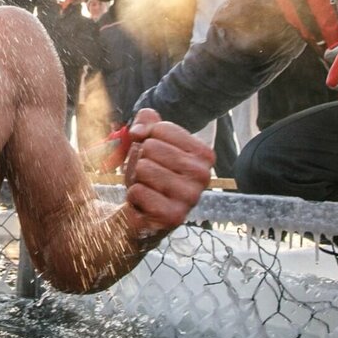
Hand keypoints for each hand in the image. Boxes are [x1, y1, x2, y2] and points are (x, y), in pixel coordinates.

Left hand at [122, 108, 213, 242]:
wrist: (143, 210)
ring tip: (146, 187)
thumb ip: (145, 121)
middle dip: (140, 160)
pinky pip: (138, 191)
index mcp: (203, 154)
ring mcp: (190, 197)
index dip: (146, 139)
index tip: (153, 155)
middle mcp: (203, 175)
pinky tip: (144, 203)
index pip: (162, 129)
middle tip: (147, 175)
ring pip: (144, 168)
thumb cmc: (149, 172)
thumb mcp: (147, 139)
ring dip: (136, 178)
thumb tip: (138, 131)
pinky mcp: (173, 216)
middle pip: (151, 147)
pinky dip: (134, 196)